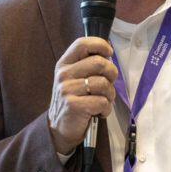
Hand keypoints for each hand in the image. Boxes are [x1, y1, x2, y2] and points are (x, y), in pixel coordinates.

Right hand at [47, 37, 117, 153]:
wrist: (59, 128)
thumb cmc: (73, 100)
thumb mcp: (74, 78)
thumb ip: (87, 65)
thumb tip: (108, 52)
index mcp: (64, 64)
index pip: (82, 44)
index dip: (100, 45)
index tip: (109, 53)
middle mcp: (64, 74)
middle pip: (99, 63)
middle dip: (112, 74)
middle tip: (109, 84)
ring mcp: (67, 90)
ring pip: (104, 84)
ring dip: (110, 95)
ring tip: (103, 101)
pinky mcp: (73, 105)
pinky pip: (102, 102)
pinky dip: (106, 109)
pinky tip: (100, 112)